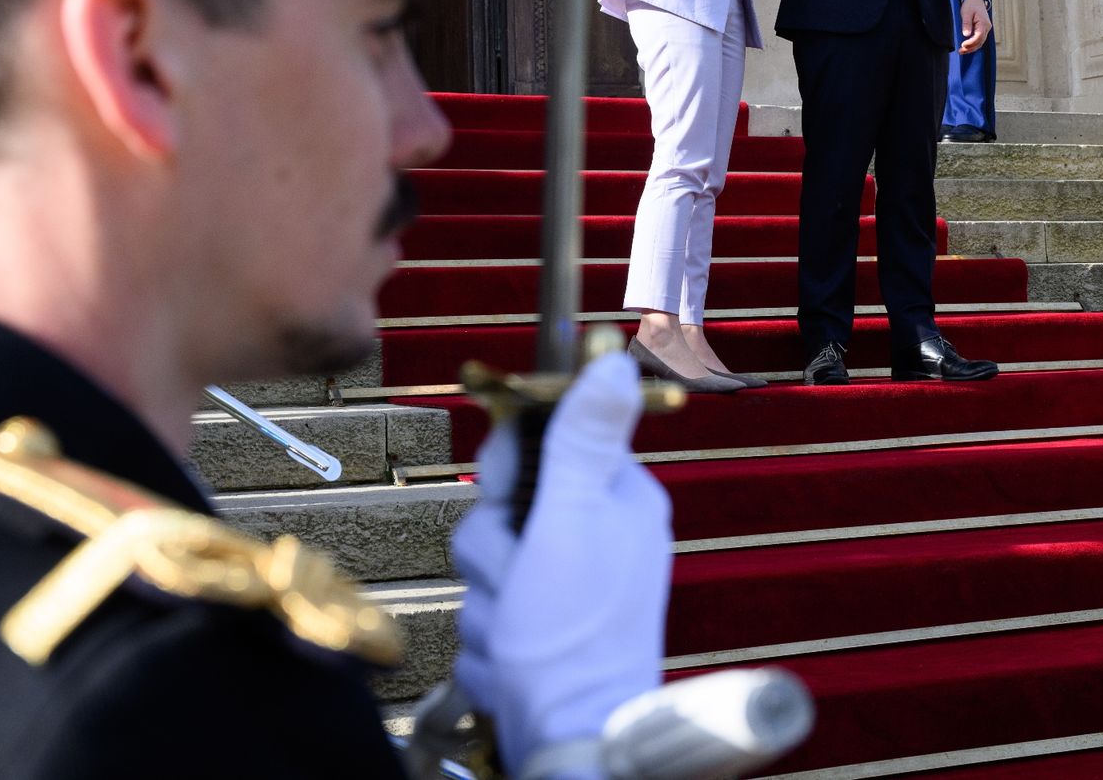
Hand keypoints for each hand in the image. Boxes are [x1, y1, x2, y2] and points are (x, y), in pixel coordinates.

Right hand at [451, 353, 670, 776]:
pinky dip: (493, 643)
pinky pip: (488, 612)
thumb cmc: (574, 637)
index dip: (508, 469)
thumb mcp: (572, 520)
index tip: (506, 496)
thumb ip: (584, 440)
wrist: (568, 742)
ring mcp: (563, 587)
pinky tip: (516, 660)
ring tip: (520, 630)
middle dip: (493, 550)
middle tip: (519, 579)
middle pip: (504, 505)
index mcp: (615, 499)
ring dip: (489, 602)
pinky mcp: (537, 631)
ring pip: (487, 562)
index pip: (541, 441)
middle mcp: (593, 537)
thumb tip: (614, 361)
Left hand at [958, 0, 991, 54]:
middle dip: (971, 48)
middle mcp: (987, 27)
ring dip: (972, 48)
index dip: (971, 42)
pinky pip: (979, 39)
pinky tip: (966, 47)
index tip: (963, 45)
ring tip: (962, 51)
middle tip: (960, 51)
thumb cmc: (970, 5)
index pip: (979, 36)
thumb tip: (966, 35)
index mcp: (983, 23)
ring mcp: (985, 29)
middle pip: (980, 41)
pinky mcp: (982, 29)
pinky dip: (973, 44)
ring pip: (980, 42)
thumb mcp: (966, 13)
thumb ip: (966, 24)